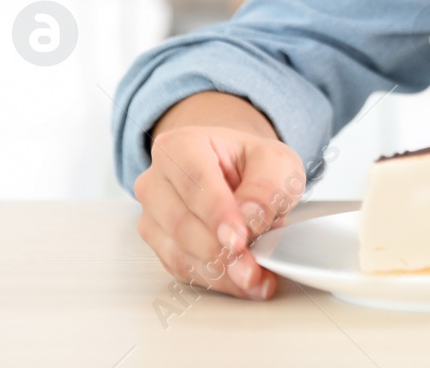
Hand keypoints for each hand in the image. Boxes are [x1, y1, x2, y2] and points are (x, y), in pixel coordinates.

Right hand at [133, 123, 306, 299]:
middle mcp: (157, 181)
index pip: (193, 178)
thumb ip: (266, 185)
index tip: (238, 238)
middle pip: (180, 221)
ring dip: (219, 272)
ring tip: (255, 278)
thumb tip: (250, 217)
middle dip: (219, 251)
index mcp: (180, 146)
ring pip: (178, 252)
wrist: (241, 175)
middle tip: (252, 266)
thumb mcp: (276, 162)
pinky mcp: (161, 246)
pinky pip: (183, 270)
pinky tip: (243, 282)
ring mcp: (154, 216)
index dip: (216, 211)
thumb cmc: (252, 164)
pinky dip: (216, 280)